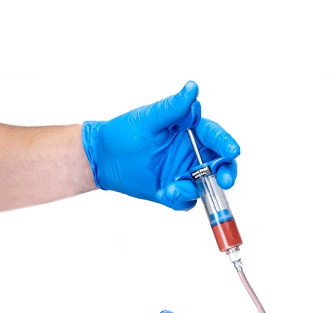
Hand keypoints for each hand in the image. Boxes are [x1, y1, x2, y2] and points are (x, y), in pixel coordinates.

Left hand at [82, 81, 239, 210]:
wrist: (103, 159)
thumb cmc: (125, 132)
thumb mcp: (149, 119)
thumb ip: (173, 108)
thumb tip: (192, 87)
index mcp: (190, 131)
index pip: (214, 136)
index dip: (225, 143)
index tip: (232, 151)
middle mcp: (192, 152)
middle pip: (219, 163)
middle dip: (226, 172)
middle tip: (225, 180)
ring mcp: (184, 174)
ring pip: (204, 185)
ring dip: (195, 189)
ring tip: (171, 189)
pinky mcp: (175, 191)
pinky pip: (187, 200)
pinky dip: (180, 199)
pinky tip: (164, 193)